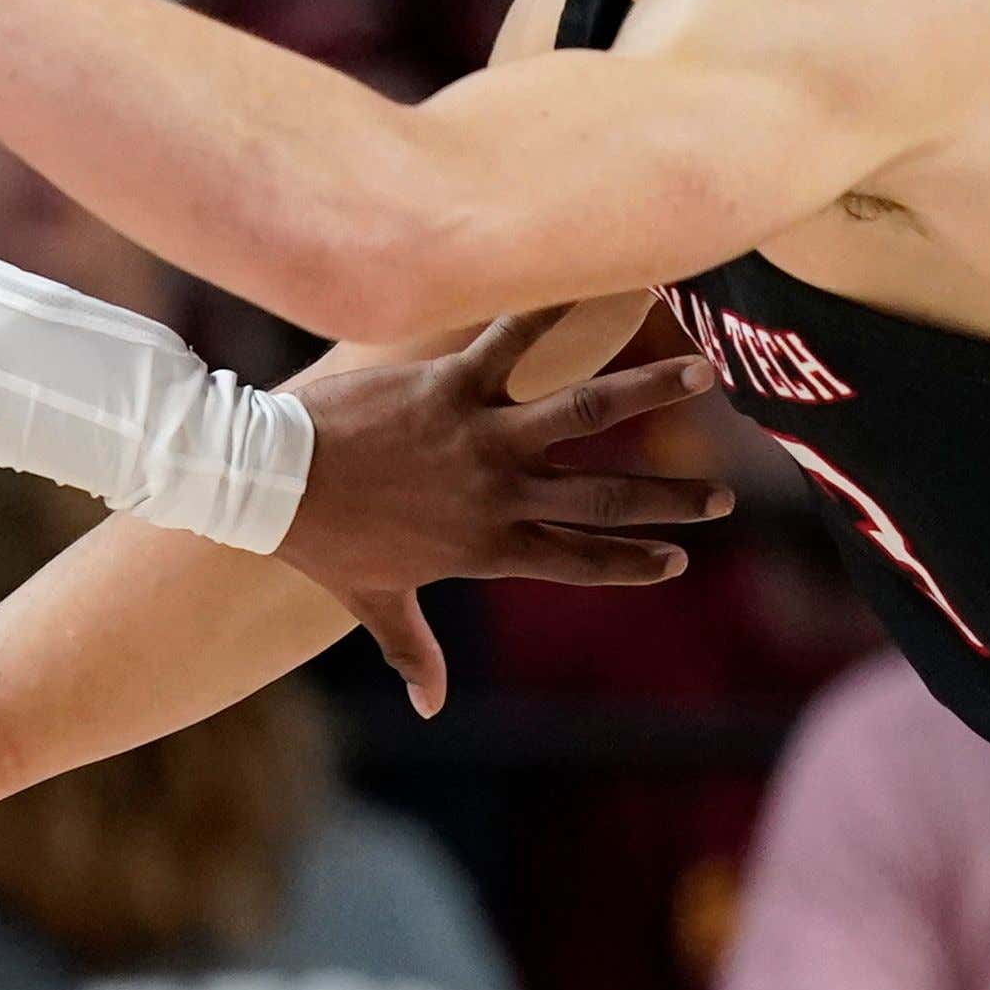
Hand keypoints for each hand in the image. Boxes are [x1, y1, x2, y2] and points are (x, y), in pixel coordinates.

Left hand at [278, 310, 728, 716]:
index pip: (578, 560)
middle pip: (603, 498)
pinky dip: (552, 308)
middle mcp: (494, 493)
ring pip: (581, 411)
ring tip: (700, 374)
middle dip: (668, 498)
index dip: (632, 564)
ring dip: (645, 390)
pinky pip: (510, 339)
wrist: (265, 480)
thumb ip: (412, 650)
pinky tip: (598, 280)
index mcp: (485, 547)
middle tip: (724, 497)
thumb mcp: (374, 600)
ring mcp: (477, 435)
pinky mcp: (447, 383)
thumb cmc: (322, 540)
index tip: (677, 560)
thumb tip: (430, 708)